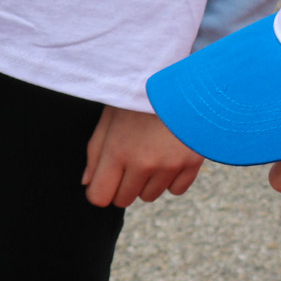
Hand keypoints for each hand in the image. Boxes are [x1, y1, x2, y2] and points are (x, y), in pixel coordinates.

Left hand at [83, 105, 203, 208]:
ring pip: (149, 196)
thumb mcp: (110, 116)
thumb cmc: (141, 96)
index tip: (105, 179)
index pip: (100, 197)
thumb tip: (88, 182)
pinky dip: (171, 179)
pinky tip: (170, 158)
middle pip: (124, 200)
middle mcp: (143, 163)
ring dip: (146, 182)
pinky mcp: (193, 163)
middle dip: (121, 186)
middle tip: (129, 162)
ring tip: (151, 155)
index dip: (99, 190)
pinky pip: (176, 190)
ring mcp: (170, 165)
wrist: (187, 80)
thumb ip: (96, 151)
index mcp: (117, 151)